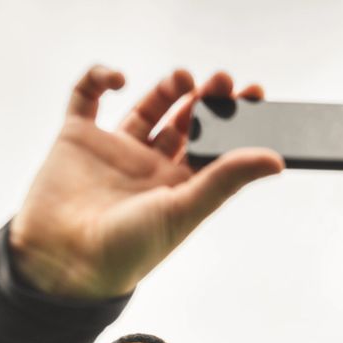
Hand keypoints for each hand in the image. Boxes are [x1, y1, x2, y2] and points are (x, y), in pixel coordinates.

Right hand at [10, 68, 282, 298]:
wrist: (65, 262)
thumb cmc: (129, 249)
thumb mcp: (185, 210)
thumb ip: (227, 179)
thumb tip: (277, 160)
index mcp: (179, 188)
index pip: (213, 148)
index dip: (234, 121)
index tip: (254, 93)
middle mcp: (150, 168)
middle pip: (184, 123)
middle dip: (205, 100)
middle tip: (222, 80)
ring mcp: (115, 152)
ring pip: (146, 108)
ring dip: (166, 89)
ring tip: (184, 79)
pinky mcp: (78, 139)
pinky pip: (87, 98)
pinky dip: (99, 79)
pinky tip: (119, 79)